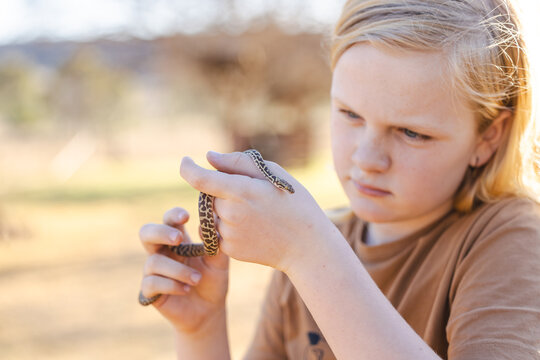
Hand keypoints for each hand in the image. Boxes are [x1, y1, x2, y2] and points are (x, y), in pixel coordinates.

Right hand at [139, 207, 228, 333]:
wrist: (209, 311)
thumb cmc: (213, 281)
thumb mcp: (219, 262)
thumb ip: (214, 243)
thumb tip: (209, 222)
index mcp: (178, 241)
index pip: (169, 220)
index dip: (173, 215)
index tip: (186, 216)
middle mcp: (162, 252)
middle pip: (146, 232)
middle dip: (160, 232)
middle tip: (178, 239)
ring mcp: (153, 271)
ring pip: (153, 261)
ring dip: (177, 270)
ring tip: (197, 279)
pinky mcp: (149, 291)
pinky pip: (151, 283)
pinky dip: (171, 285)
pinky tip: (186, 289)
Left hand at [180, 151, 334, 272]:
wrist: (306, 246)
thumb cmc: (294, 204)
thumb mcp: (273, 174)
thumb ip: (237, 163)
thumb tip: (208, 158)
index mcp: (241, 191)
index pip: (200, 179)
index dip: (188, 168)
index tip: (185, 161)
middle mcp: (230, 214)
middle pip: (209, 196)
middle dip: (221, 192)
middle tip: (250, 195)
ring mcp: (229, 234)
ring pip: (214, 215)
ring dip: (226, 210)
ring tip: (256, 214)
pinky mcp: (230, 250)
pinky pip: (219, 232)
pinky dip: (230, 227)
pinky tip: (254, 228)